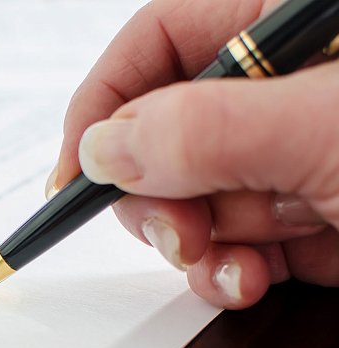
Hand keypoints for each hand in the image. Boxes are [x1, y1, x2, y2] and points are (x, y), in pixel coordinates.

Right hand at [48, 0, 338, 308]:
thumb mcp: (322, 128)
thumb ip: (203, 131)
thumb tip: (101, 150)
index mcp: (281, 25)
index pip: (156, 41)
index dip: (102, 105)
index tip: (73, 176)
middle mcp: (277, 89)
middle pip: (162, 134)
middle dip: (162, 197)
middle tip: (182, 231)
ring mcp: (286, 156)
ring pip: (191, 201)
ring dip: (205, 244)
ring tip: (252, 259)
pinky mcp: (300, 215)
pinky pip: (229, 244)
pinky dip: (230, 272)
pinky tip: (255, 280)